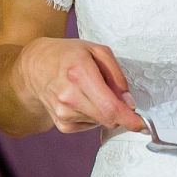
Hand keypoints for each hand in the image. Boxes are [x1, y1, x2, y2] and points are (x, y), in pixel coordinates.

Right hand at [14, 37, 143, 133]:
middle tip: (120, 100)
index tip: (142, 124)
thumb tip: (128, 101)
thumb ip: (116, 74)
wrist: (35, 66)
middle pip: (108, 118)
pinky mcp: (61, 124)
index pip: (110, 107)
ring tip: (91, 91)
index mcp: (80, 73)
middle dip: (120, 113)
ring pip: (100, 121)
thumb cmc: (68, 55)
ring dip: (104, 111)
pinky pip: (89, 125)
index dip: (130, 119)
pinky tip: (82, 101)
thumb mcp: (96, 50)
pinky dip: (92, 116)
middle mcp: (69, 96)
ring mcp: (63, 112)